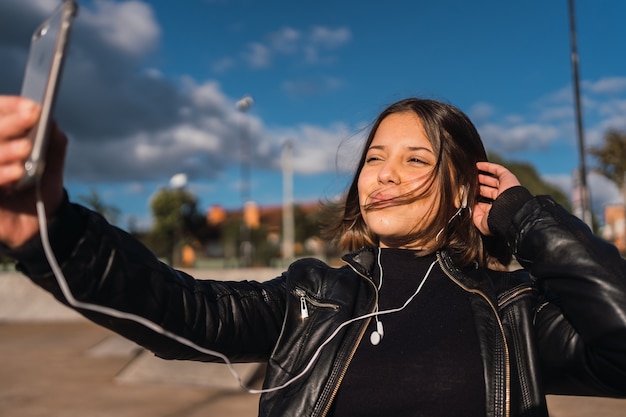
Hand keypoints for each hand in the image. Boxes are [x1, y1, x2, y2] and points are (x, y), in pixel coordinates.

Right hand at [0, 96, 66, 247]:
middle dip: (10, 123)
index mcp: (0, 140)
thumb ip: (53, 143)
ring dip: (5, 150)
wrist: (41, 223)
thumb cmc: (41, 187)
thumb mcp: (52, 164)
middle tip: (31, 116)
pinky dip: (1, 174)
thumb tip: (51, 121)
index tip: (33, 106)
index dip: (10, 107)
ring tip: (26, 148)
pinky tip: (17, 172)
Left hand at [473, 161, 520, 235]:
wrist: (510, 214)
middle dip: (477, 187)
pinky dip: (488, 167)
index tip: (464, 196)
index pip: (484, 203)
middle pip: (487, 190)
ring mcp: (505, 188)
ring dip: (481, 177)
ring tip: (470, 174)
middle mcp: (501, 199)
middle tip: (466, 184)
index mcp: (496, 210)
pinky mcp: (508, 179)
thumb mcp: (481, 222)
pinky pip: (497, 170)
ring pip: (492, 180)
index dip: (475, 199)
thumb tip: (469, 206)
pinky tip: (478, 165)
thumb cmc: (497, 221)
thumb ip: (474, 215)